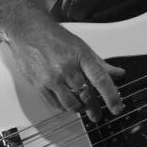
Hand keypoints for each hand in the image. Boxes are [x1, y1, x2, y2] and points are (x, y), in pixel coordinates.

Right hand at [7, 21, 124, 121]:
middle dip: (94, 108)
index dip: (111, 96)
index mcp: (80, 56)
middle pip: (86, 95)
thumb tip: (118, 74)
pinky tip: (67, 104)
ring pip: (71, 104)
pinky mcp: (40, 86)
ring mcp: (52, 78)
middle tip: (98, 115)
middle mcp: (66, 68)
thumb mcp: (81, 47)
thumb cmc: (55, 37)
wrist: (28, 31)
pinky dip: (64, 108)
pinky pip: (55, 104)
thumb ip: (100, 63)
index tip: (117, 107)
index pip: (101, 79)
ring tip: (83, 108)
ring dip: (79, 109)